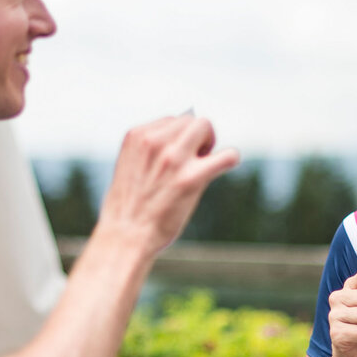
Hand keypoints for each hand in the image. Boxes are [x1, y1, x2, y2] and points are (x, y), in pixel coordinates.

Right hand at [99, 113, 238, 254]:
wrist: (126, 237)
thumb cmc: (130, 207)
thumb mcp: (131, 166)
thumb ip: (151, 149)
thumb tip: (181, 138)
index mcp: (137, 136)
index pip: (170, 120)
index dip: (179, 138)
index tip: (178, 156)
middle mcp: (154, 142)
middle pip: (190, 120)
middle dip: (196, 136)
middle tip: (196, 158)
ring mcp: (173, 159)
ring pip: (205, 127)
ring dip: (210, 143)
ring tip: (203, 163)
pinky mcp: (191, 179)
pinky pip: (226, 155)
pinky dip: (229, 159)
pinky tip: (224, 166)